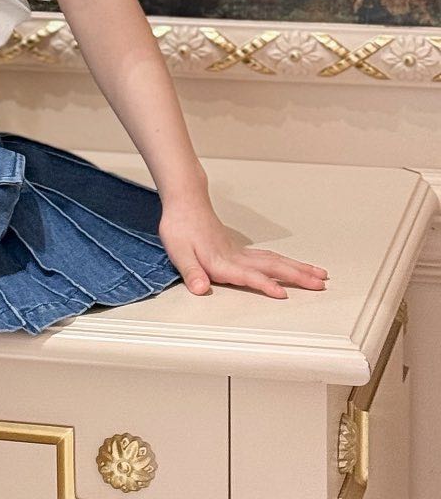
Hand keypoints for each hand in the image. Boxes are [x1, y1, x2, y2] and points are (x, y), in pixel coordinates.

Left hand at [158, 199, 327, 299]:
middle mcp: (237, 257)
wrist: (185, 204)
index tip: (282, 294)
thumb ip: (192, 273)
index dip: (264, 285)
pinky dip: (287, 262)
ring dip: (299, 268)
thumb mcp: (179, 253)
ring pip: (276, 260)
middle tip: (320, 284)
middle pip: (273, 266)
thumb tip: (200, 289)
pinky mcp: (241, 250)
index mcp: (223, 261)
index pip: (248, 275)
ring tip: (320, 275)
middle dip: (298, 276)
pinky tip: (296, 266)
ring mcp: (242, 252)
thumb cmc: (181, 228)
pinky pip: (271, 257)